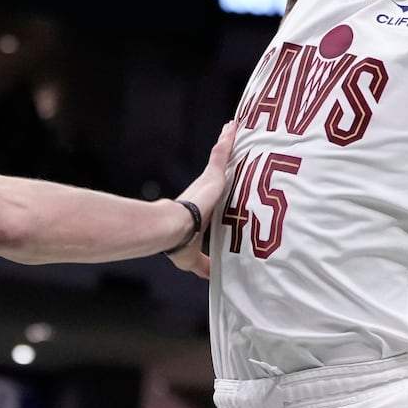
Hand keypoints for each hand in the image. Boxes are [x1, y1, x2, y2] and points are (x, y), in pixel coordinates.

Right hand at [167, 120, 237, 278]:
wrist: (172, 229)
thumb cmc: (180, 244)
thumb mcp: (196, 258)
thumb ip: (206, 267)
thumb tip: (213, 282)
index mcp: (201, 210)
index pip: (209, 199)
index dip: (214, 194)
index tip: (218, 188)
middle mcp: (204, 193)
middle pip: (218, 171)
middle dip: (223, 159)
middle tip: (232, 143)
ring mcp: (208, 182)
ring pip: (220, 157)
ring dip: (226, 143)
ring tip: (235, 127)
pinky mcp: (213, 174)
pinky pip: (222, 151)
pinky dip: (228, 138)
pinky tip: (234, 125)